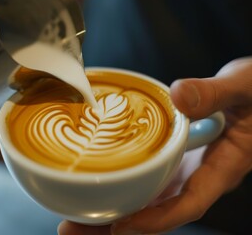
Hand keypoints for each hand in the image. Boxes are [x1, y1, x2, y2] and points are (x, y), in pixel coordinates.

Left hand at [58, 57, 251, 234]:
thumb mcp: (243, 87)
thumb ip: (214, 93)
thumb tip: (179, 97)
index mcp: (221, 166)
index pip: (189, 203)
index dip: (156, 218)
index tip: (122, 226)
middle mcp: (198, 175)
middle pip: (158, 211)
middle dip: (118, 226)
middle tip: (74, 230)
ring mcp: (183, 169)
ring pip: (148, 199)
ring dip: (113, 211)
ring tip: (73, 220)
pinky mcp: (173, 159)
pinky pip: (146, 180)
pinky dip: (122, 187)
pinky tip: (96, 187)